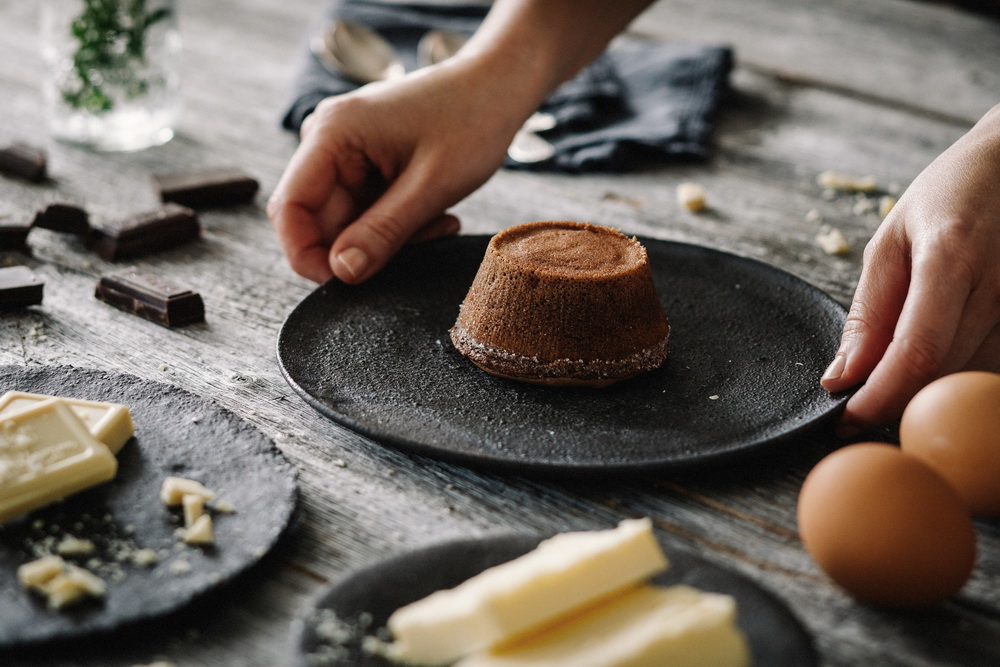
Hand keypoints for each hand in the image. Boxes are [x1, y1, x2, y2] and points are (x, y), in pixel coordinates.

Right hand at [267, 59, 525, 283]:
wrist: (498, 84)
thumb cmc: (472, 119)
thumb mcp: (432, 185)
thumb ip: (383, 232)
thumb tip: (340, 273)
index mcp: (331, 134)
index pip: (289, 210)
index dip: (308, 256)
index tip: (349, 282)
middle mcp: (327, 140)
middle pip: (319, 222)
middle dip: (366, 248)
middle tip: (425, 242)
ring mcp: (345, 153)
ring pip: (347, 224)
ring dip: (390, 239)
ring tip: (439, 222)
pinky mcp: (365, 164)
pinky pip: (366, 213)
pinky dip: (399, 225)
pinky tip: (436, 214)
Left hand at [821, 103, 999, 433]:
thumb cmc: (952, 194)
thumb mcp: (892, 240)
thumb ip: (868, 313)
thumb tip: (841, 377)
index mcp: (951, 256)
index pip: (915, 352)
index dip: (879, 398)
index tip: (846, 419)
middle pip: (944, 374)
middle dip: (896, 402)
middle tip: (860, 407)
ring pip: (973, 377)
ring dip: (930, 390)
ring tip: (896, 374)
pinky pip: (996, 364)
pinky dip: (961, 372)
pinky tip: (939, 357)